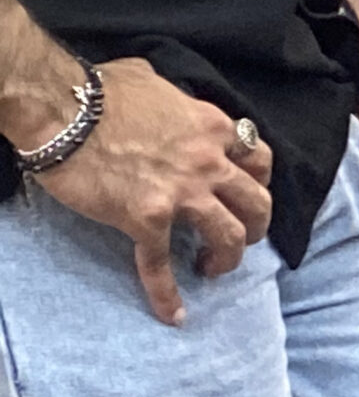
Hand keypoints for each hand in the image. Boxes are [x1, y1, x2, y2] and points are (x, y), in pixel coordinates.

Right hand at [29, 59, 273, 324]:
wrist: (62, 109)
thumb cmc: (101, 91)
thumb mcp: (155, 81)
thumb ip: (174, 99)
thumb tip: (166, 103)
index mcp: (212, 127)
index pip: (258, 158)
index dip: (258, 181)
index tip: (248, 194)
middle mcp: (209, 162)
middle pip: (258, 202)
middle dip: (258, 225)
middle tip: (243, 238)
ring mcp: (182, 193)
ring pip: (230, 234)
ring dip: (229, 258)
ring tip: (212, 268)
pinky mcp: (147, 219)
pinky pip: (160, 265)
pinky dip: (168, 294)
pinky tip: (174, 315)